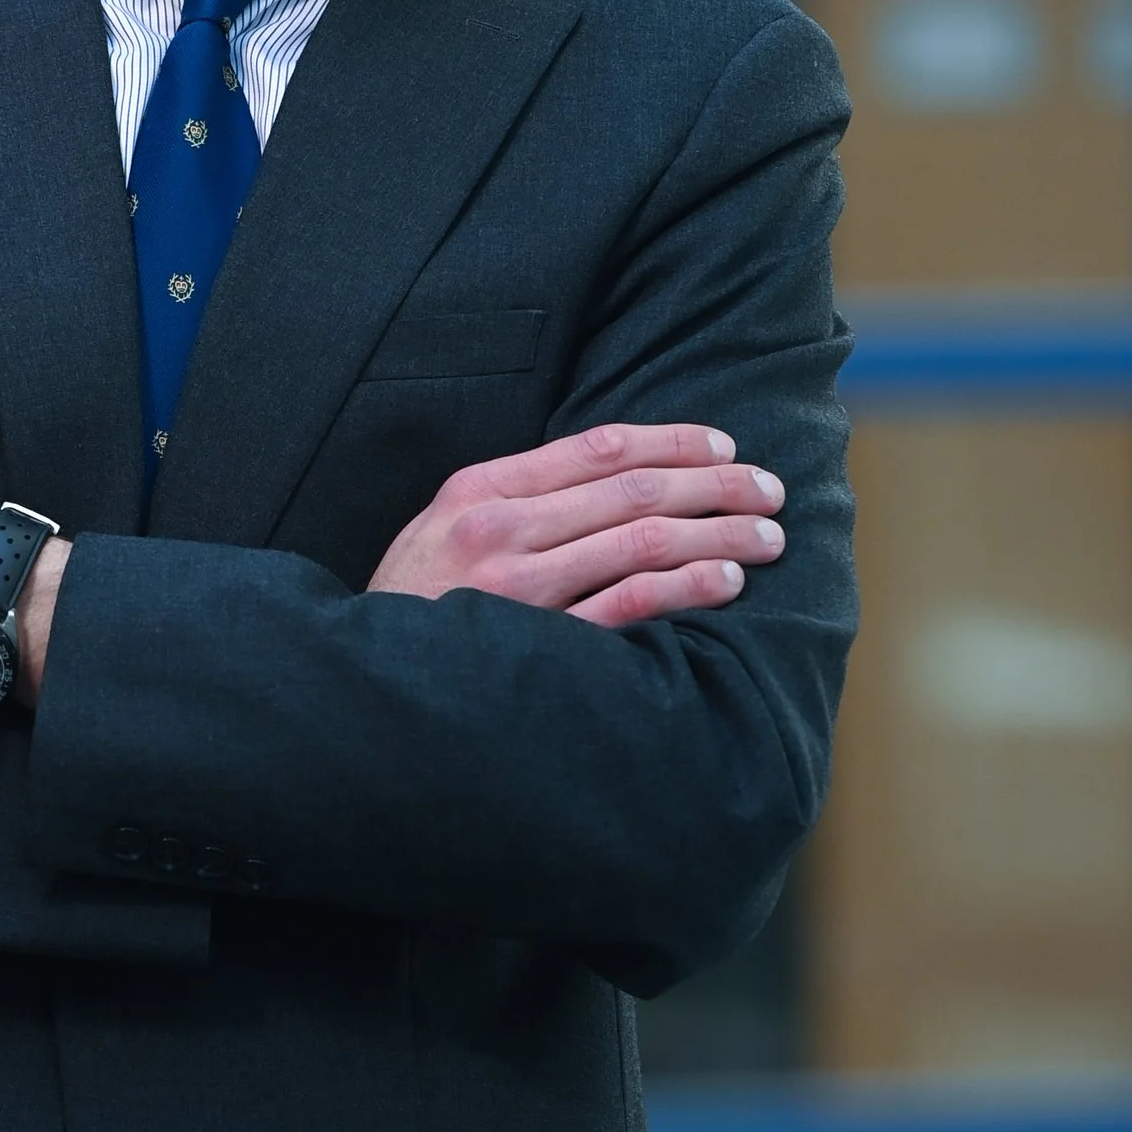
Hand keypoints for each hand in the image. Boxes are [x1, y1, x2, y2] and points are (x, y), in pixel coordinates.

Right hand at [367, 422, 783, 631]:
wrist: (362, 690)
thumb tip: (610, 477)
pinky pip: (629, 608)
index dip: (673, 440)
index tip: (724, 445)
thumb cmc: (414, 609)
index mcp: (479, 490)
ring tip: (766, 537)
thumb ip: (512, 500)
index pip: (598, 447)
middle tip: (769, 489)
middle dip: (717, 484)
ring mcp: (520, 591)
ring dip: (719, 534)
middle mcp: (499, 531)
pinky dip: (687, 589)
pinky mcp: (538, 648)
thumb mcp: (440, 532)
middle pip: (635, 489)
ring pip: (643, 542)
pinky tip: (727, 584)